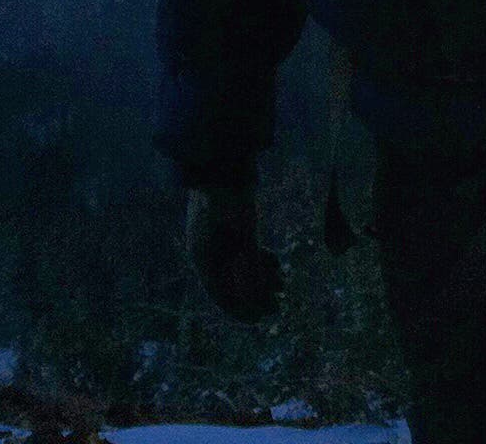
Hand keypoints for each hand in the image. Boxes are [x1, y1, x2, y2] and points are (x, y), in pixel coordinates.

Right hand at [185, 184, 281, 321]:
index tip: (258, 320)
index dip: (240, 310)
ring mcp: (222, 240)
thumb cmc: (228, 200)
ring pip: (242, 268)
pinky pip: (246, 252)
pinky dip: (261, 260)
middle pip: (233, 283)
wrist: (224, 165)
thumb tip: (257, 296)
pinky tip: (278, 265)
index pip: (220, 295)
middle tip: (278, 306)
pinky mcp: (235, 228)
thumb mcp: (242, 235)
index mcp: (203, 259)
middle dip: (256, 296)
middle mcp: (210, 253)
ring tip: (283, 285)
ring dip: (262, 278)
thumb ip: (249, 264)